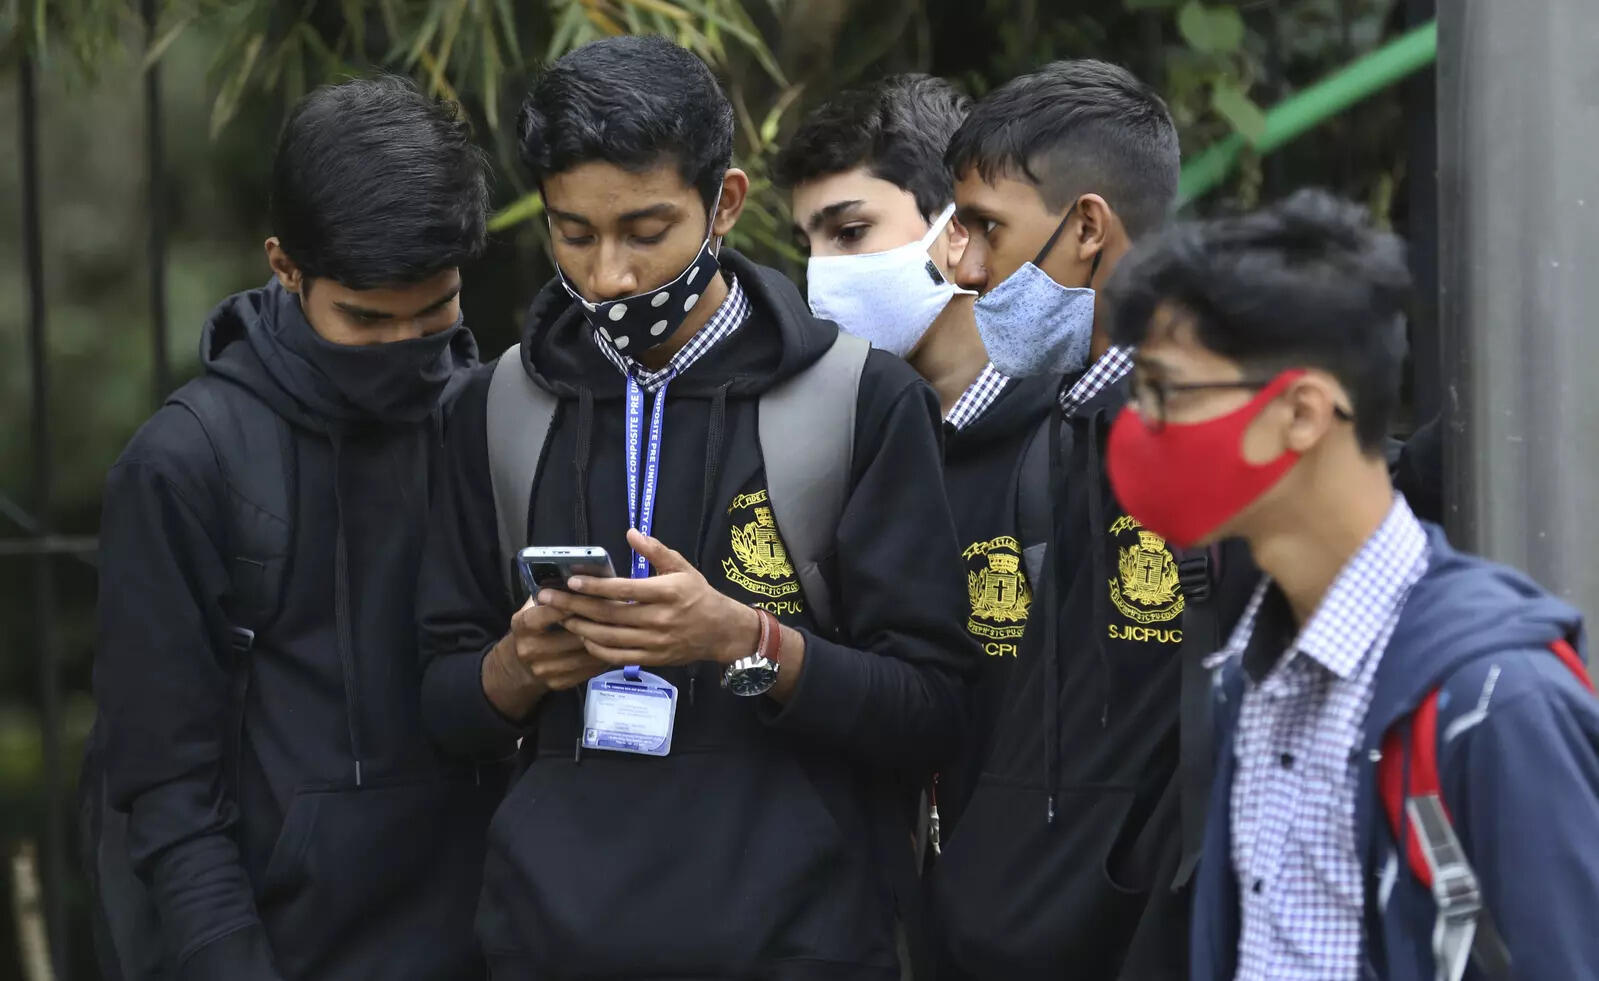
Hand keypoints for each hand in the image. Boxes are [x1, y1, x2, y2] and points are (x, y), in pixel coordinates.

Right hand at [482, 599, 610, 720]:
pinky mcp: (558, 683)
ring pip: (585, 655)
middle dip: (597, 623)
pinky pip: (588, 670)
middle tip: (620, 612)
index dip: (570, 604)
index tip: (591, 595)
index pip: (548, 613)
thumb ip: (550, 596)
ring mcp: (544, 669)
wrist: (518, 667)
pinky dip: (603, 657)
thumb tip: (580, 579)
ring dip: (606, 642)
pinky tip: (613, 646)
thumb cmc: (533, 628)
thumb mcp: (532, 608)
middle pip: (573, 636)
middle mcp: (530, 649)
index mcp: (523, 624)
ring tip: (622, 629)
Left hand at [539, 529, 761, 669]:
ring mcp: (656, 641)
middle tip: (549, 599)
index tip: (572, 580)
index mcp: (668, 592)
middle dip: (575, 606)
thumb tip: (630, 533)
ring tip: (561, 616)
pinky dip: (597, 648)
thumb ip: (655, 550)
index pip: (625, 589)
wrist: (721, 631)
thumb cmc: (699, 595)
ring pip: (610, 637)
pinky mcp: (653, 658)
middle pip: (610, 614)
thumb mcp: (683, 567)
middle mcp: (660, 619)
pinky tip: (583, 637)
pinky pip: (618, 656)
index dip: (596, 586)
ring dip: (581, 627)